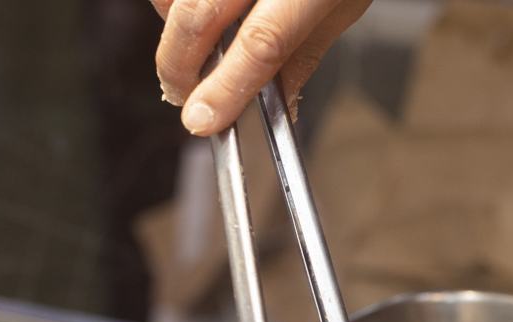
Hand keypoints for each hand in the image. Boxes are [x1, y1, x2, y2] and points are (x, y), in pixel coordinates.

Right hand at [154, 0, 372, 135]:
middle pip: (197, 15)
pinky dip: (172, 1)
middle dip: (179, 65)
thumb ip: (302, 55)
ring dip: (174, 26)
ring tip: (194, 44)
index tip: (201, 120)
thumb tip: (277, 107)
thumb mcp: (340, 7)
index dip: (227, 86)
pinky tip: (191, 11)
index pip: (263, 42)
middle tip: (183, 95)